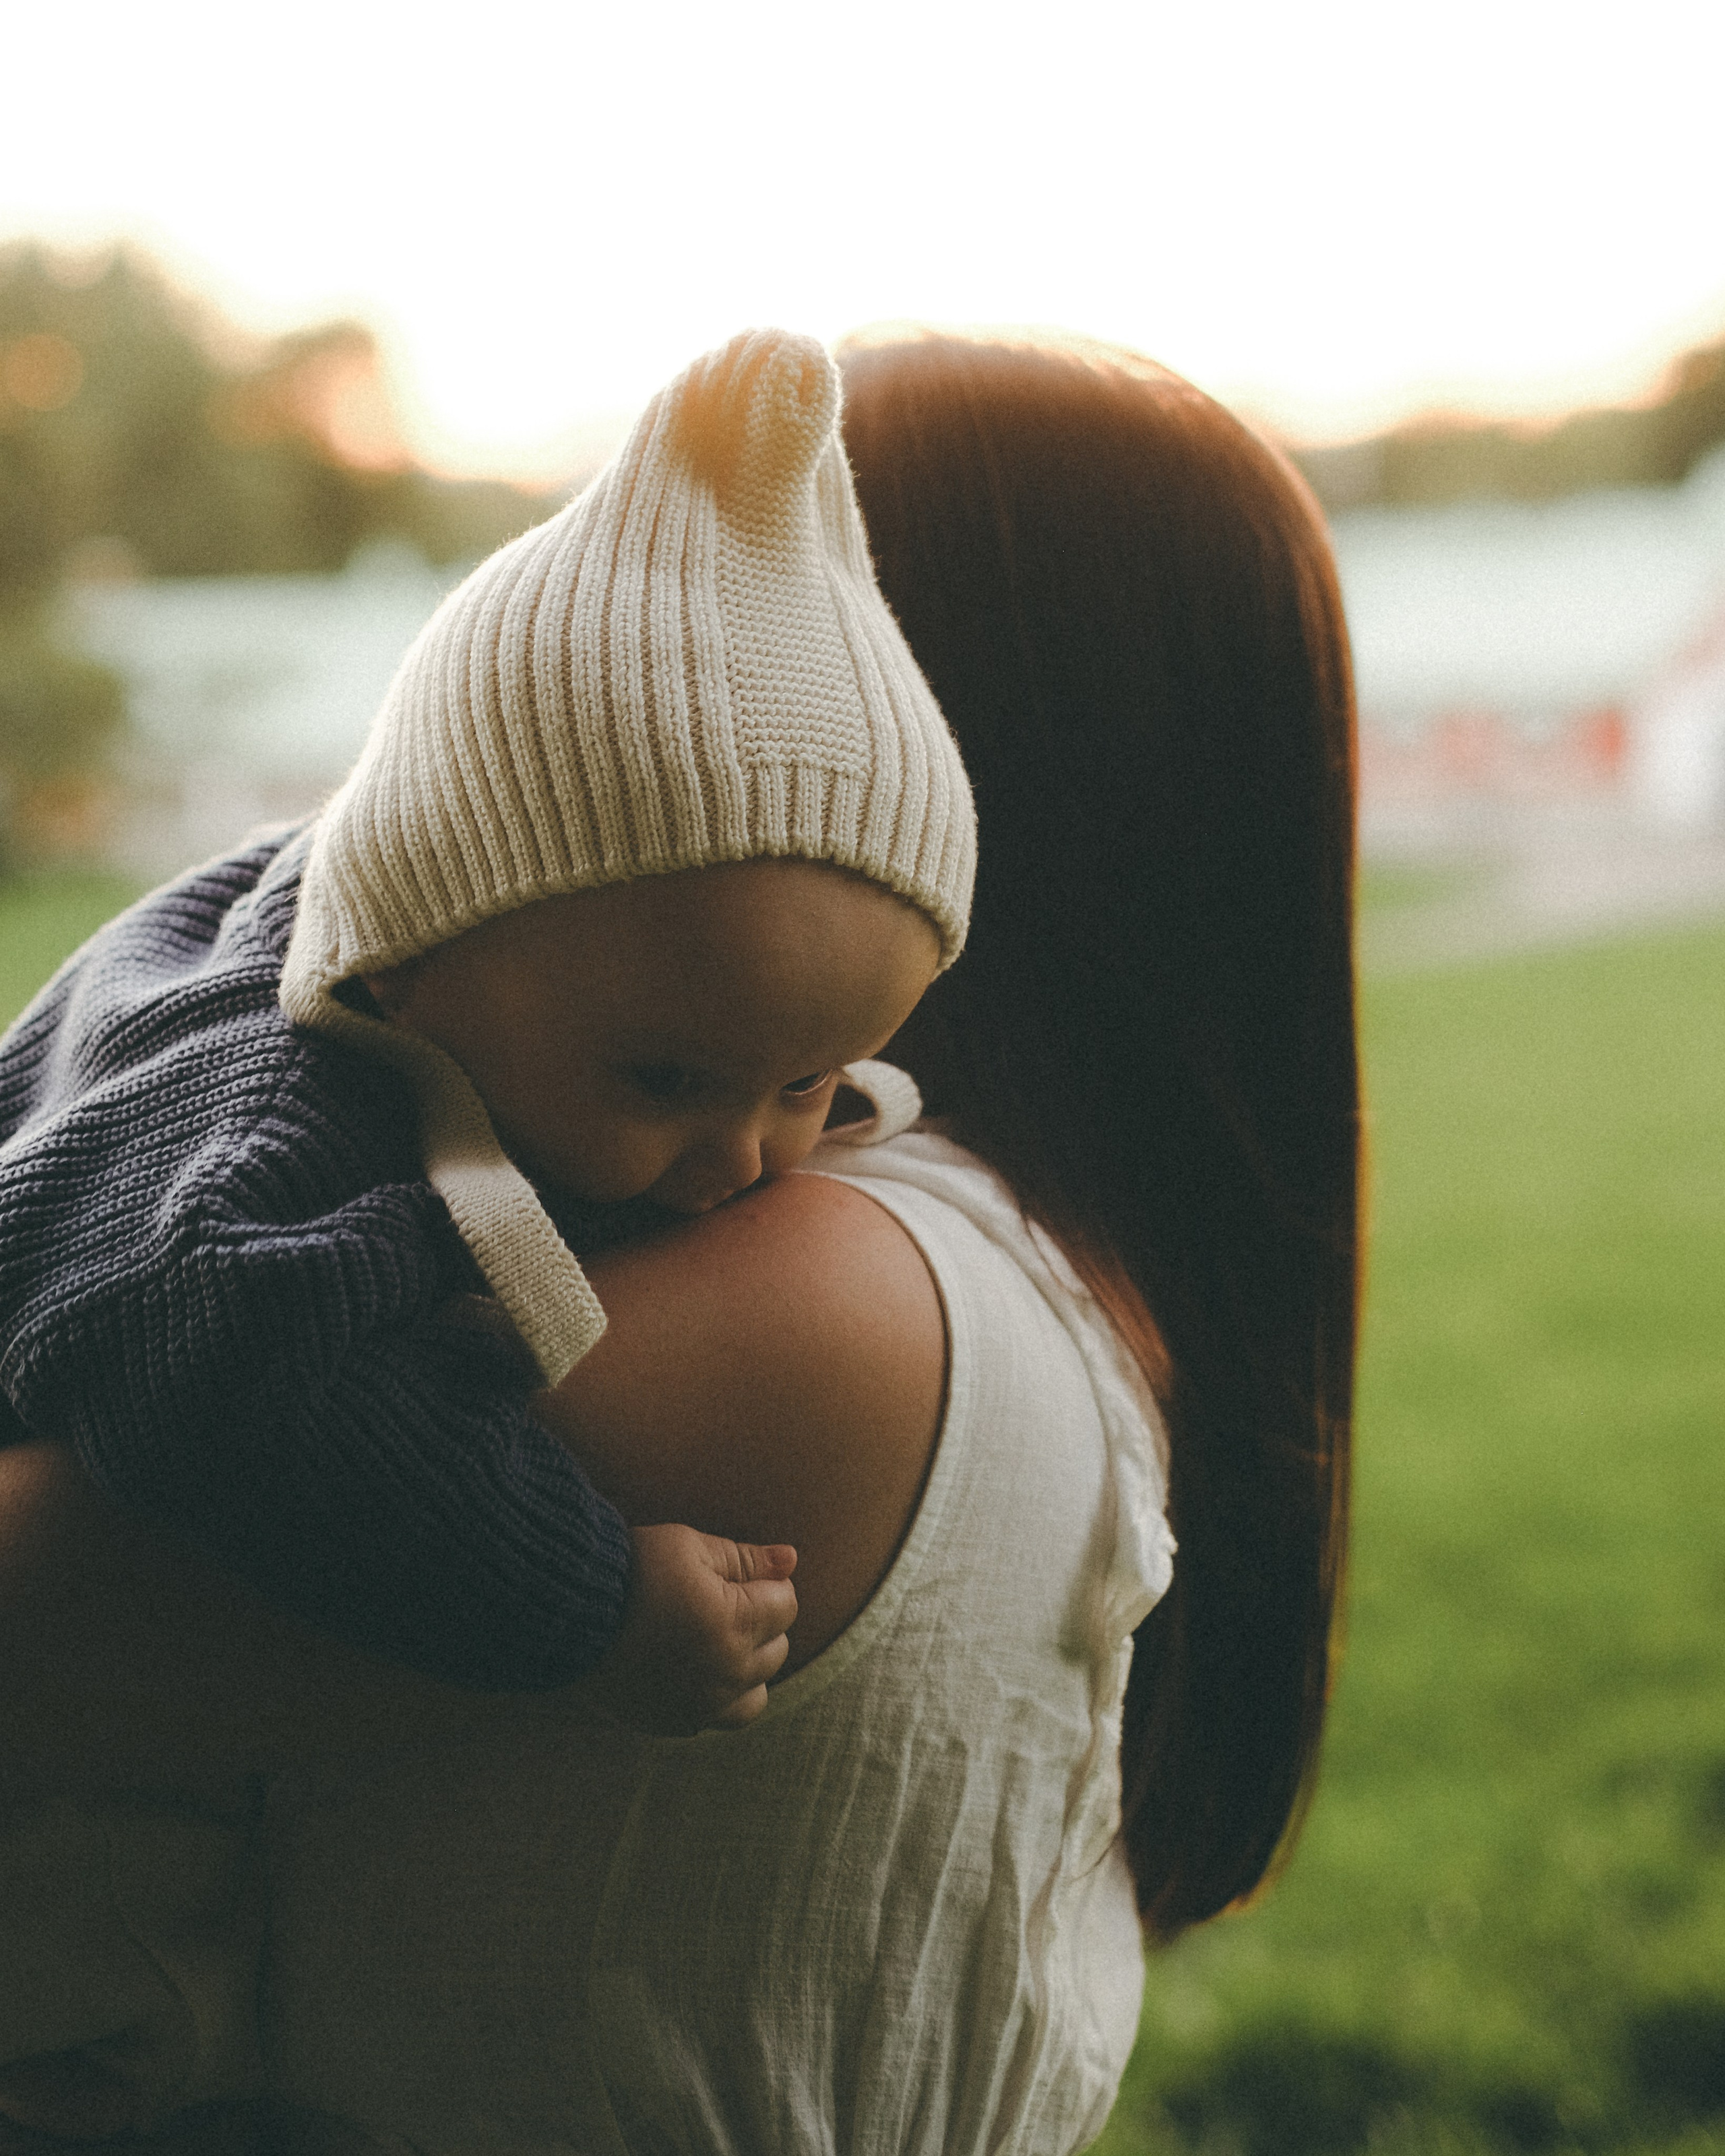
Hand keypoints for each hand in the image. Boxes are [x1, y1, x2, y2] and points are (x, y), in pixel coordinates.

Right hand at [583, 1523, 796, 1735]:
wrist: (569, 1612)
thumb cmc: (632, 1569)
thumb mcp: (690, 1547)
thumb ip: (746, 1557)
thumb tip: (792, 1559)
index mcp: (734, 1623)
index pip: (785, 1605)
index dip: (765, 1583)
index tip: (734, 1576)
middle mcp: (725, 1672)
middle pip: (777, 1648)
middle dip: (760, 1621)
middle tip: (720, 1601)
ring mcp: (702, 1704)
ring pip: (758, 1691)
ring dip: (749, 1664)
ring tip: (716, 1638)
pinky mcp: (676, 1723)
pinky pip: (724, 1718)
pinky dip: (723, 1696)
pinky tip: (698, 1668)